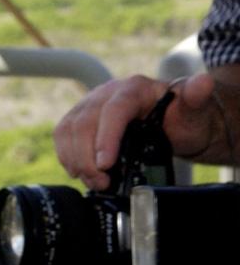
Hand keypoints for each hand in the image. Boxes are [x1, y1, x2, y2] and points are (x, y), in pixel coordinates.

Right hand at [53, 72, 220, 190]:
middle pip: (84, 122)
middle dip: (88, 157)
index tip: (106, 163)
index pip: (113, 110)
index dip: (106, 137)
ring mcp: (90, 104)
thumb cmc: (184, 116)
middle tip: (102, 182)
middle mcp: (106, 93)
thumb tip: (202, 83)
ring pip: (68, 128)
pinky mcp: (81, 117)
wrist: (174, 120)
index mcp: (132, 88)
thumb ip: (196, 96)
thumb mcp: (195, 108)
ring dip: (74, 158)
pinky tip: (78, 170)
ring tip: (93, 180)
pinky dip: (66, 154)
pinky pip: (63, 133)